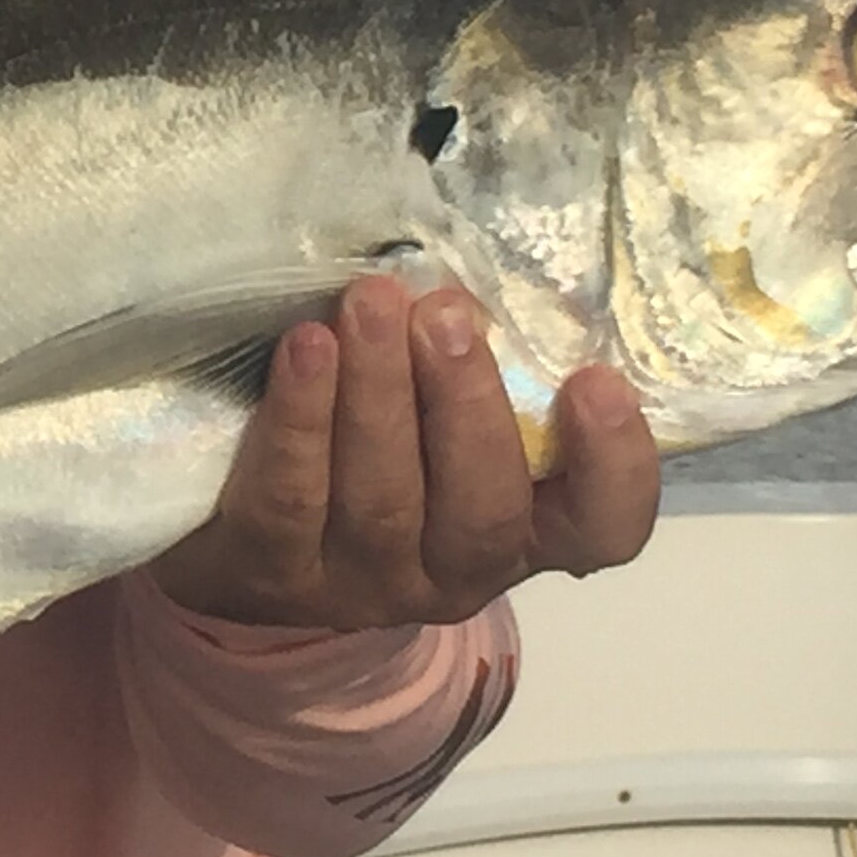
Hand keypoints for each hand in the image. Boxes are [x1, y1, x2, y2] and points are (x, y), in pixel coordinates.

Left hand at [150, 274, 658, 628]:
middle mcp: (454, 572)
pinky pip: (290, 495)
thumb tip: (481, 271)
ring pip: (383, 498)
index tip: (595, 381)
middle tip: (447, 315)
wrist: (244, 545)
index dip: (613, 466)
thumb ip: (479, 367)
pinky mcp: (272, 571)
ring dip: (379, 392)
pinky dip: (301, 416)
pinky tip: (305, 346)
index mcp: (525, 533)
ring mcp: (362, 584)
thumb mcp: (443, 416)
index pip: (602, 527)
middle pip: (482, 511)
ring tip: (371, 303)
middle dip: (467, 405)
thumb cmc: (374, 447)